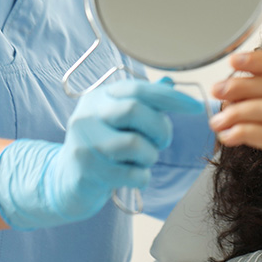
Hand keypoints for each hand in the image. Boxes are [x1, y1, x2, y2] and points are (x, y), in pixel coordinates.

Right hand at [0, 78, 203, 230]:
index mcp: (100, 97)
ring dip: (150, 156)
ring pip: (135, 145)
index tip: (196, 107)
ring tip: (142, 159)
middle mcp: (88, 114)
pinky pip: (132, 174)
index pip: (139, 89)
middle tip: (162, 141)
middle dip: (160, 129)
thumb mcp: (119, 120)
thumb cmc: (103, 145)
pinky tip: (133, 175)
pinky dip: (142, 177)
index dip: (171, 97)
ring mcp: (84, 141)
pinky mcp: (86, 169)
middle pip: (136, 110)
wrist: (66, 180)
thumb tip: (169, 82)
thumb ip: (145, 103)